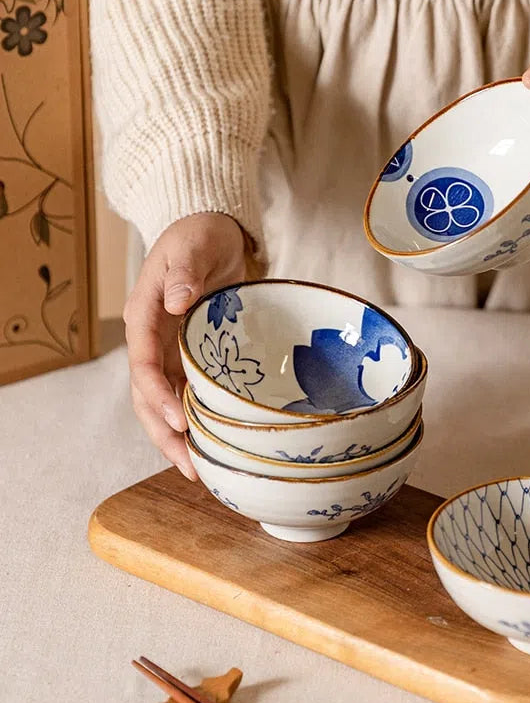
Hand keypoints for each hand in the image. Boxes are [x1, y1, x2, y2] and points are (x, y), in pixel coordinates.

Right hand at [123, 213, 256, 479]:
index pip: (143, 366)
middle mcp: (152, 340)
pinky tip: (214, 442)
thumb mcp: (192, 245)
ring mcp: (170, 350)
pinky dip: (196, 420)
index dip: (158, 397)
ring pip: (165, 403)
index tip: (180, 421)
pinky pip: (187, 394)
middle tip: (191, 468)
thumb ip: (184, 272)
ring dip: (179, 437)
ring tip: (201, 470)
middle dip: (166, 435)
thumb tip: (174, 301)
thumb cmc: (198, 235)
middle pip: (148, 397)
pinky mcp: (190, 355)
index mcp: (145, 317)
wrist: (212, 232)